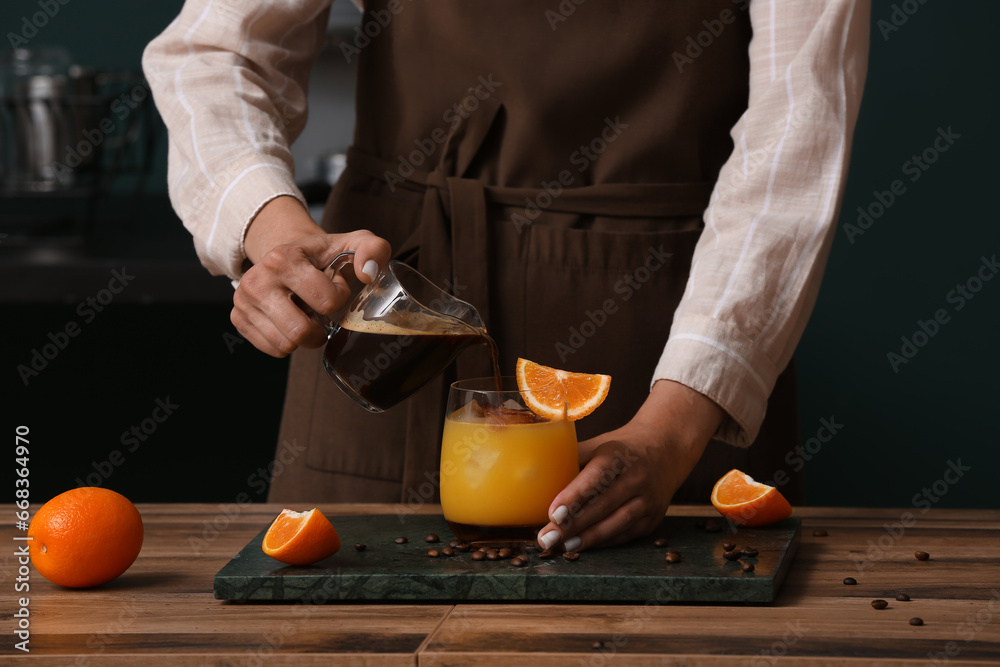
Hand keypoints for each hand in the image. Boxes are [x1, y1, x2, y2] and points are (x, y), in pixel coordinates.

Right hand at [232, 196, 390, 356]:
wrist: (287, 254)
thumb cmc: (324, 254)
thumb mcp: (353, 243)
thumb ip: (374, 249)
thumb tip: (369, 274)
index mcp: (283, 259)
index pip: (327, 301)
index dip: (339, 298)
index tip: (334, 286)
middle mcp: (257, 280)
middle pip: (300, 331)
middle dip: (320, 329)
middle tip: (321, 312)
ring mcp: (243, 301)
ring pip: (285, 345)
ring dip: (304, 337)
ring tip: (304, 314)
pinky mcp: (239, 319)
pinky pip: (272, 350)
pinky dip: (288, 341)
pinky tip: (290, 320)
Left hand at [536, 380, 724, 551]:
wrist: (666, 449)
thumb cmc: (619, 448)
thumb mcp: (598, 446)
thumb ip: (570, 459)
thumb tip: (532, 472)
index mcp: (618, 455)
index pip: (596, 478)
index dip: (574, 497)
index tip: (553, 513)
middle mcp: (637, 477)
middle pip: (603, 505)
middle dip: (573, 525)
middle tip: (546, 538)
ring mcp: (648, 499)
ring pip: (617, 523)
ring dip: (588, 538)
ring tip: (563, 546)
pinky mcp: (653, 518)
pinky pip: (626, 533)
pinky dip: (604, 541)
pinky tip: (584, 545)